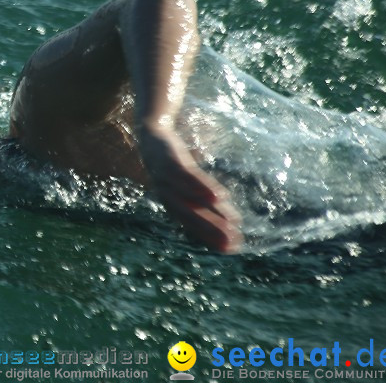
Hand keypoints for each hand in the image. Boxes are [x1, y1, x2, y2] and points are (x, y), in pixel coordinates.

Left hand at [137, 123, 242, 252]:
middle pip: (190, 215)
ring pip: (190, 199)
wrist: (152, 137)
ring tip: (232, 221)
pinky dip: (202, 187)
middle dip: (212, 229)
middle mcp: (168, 195)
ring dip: (210, 211)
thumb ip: (209, 203)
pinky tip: (220, 196)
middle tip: (233, 240)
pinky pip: (186, 176)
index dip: (211, 237)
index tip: (232, 248)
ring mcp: (167, 179)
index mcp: (172, 204)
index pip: (192, 224)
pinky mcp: (170, 162)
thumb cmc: (174, 167)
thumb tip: (233, 222)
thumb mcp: (191, 187)